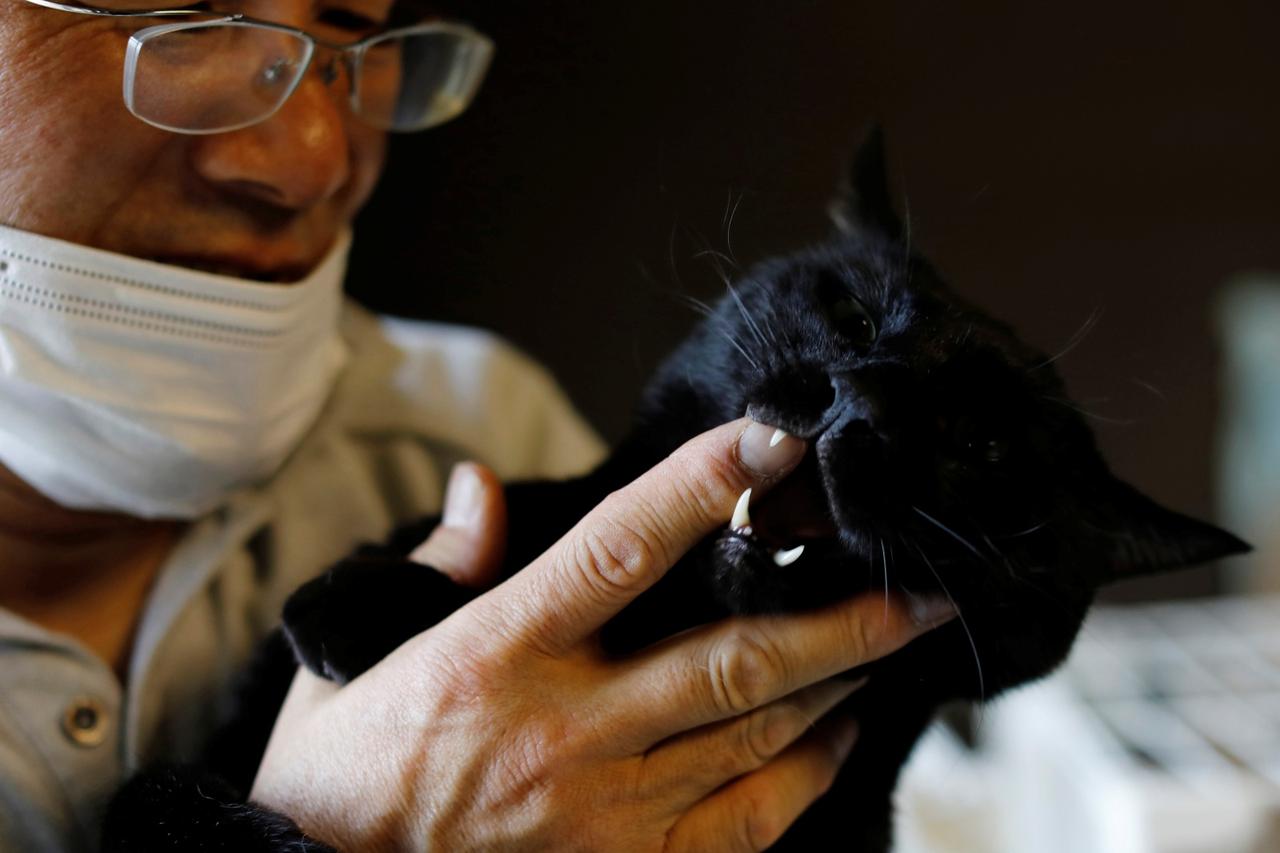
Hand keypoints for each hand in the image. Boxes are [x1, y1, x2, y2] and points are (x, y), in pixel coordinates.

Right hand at [250, 420, 954, 851]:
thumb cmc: (339, 781)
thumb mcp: (354, 658)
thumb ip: (437, 570)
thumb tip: (482, 487)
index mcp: (494, 657)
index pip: (615, 550)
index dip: (698, 485)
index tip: (772, 437)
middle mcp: (563, 734)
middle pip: (731, 659)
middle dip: (841, 616)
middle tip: (921, 581)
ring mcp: (602, 816)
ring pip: (752, 737)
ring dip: (837, 682)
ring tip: (898, 639)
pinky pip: (742, 826)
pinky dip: (803, 777)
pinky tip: (840, 735)